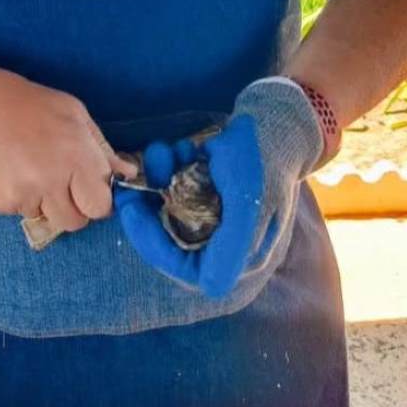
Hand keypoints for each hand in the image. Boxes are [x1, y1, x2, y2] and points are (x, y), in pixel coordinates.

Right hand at [0, 61, 136, 233]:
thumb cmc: (20, 103)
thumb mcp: (70, 112)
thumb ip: (100, 147)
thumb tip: (128, 173)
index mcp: (76, 155)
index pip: (102, 205)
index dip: (96, 197)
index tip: (86, 186)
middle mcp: (53, 180)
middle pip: (77, 222)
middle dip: (73, 208)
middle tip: (58, 182)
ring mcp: (24, 195)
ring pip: (47, 218)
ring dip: (44, 202)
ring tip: (27, 169)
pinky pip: (19, 213)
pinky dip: (17, 198)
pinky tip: (7, 170)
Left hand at [115, 78, 323, 296]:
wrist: (277, 117)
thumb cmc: (263, 158)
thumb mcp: (249, 201)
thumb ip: (232, 246)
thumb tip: (211, 288)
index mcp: (244, 253)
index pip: (188, 269)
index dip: (155, 248)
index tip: (132, 215)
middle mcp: (230, 241)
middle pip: (174, 241)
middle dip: (150, 210)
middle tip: (129, 188)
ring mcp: (220, 217)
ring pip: (172, 211)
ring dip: (161, 179)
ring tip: (163, 151)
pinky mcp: (212, 194)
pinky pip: (180, 190)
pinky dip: (174, 167)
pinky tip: (184, 147)